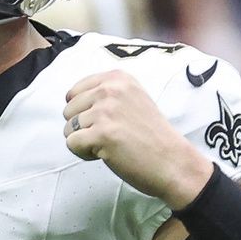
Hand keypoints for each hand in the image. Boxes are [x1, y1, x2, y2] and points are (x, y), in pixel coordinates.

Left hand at [62, 70, 209, 208]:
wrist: (172, 161)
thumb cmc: (152, 136)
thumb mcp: (132, 99)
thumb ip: (107, 95)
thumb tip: (71, 100)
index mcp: (117, 78)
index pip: (75, 92)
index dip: (84, 112)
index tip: (107, 122)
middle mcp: (110, 89)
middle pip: (69, 110)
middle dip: (83, 127)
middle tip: (111, 136)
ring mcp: (105, 111)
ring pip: (68, 128)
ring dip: (85, 142)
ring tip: (111, 145)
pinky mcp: (101, 134)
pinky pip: (72, 144)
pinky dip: (85, 154)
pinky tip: (106, 154)